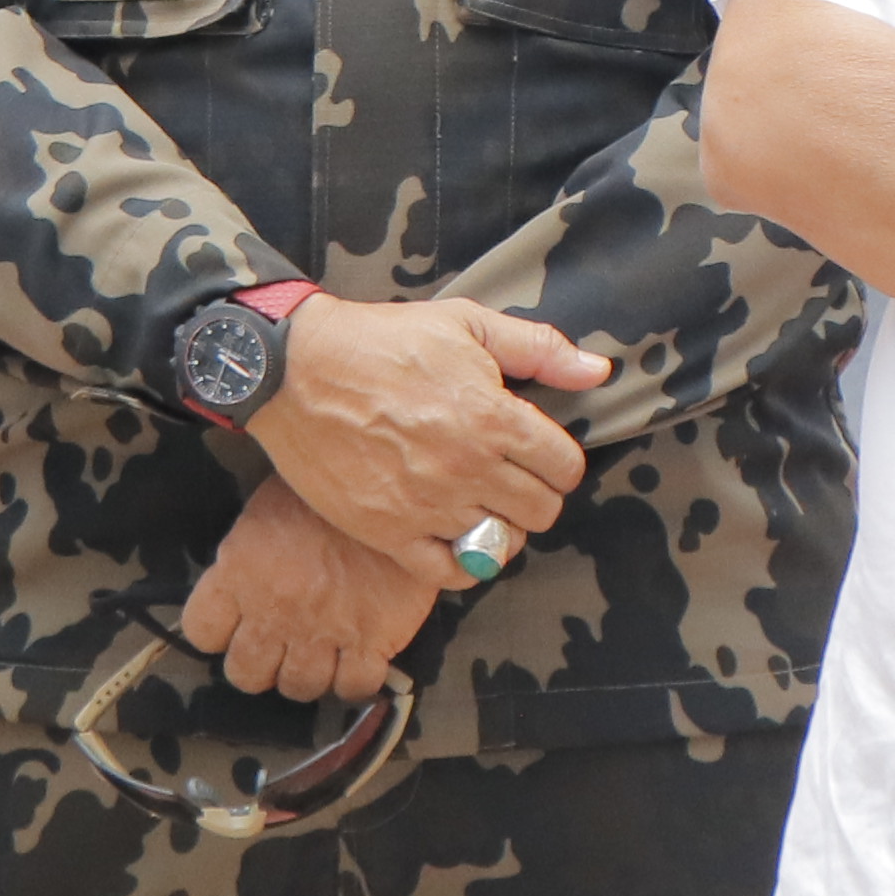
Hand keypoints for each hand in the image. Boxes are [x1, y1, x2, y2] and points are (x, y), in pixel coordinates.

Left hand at [176, 477, 450, 703]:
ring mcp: (321, 631)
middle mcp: (272, 610)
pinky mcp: (371, 641)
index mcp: (239, 571)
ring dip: (307, 675)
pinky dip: (355, 680)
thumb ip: (248, 556)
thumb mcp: (268, 510)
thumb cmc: (324, 489)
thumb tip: (244, 582)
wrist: (395, 483)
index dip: (219, 632)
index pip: (202, 630)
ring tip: (323, 652)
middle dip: (261, 665)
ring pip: (298, 688)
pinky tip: (360, 659)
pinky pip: (353, 687)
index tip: (239, 622)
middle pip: (246, 674)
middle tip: (282, 645)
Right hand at [246, 295, 605, 564]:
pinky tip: (457, 536)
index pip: (565, 467)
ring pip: (502, 543)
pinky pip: (451, 571)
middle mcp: (467, 469)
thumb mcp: (466, 323)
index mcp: (493, 418)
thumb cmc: (382, 341)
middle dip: (536, 494)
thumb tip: (599, 370)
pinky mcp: (389, 532)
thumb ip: (538, 348)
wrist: (296, 371)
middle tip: (512, 477)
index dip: (559, 460)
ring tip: (483, 503)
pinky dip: (465, 562)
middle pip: (541, 510)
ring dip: (502, 526)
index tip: (540, 452)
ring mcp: (428, 506)